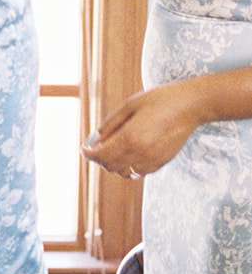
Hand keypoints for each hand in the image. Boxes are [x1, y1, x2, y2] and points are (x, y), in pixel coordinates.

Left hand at [82, 81, 203, 178]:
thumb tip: (96, 139)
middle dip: (100, 159)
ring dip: (114, 165)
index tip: (84, 149)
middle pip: (110, 166)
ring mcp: (153, 160)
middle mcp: (141, 153)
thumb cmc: (159, 100)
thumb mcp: (129, 105)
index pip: (101, 155)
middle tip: (97, 147)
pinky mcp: (162, 163)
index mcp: (130, 137)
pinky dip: (129, 167)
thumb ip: (111, 124)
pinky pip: (139, 172)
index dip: (89, 154)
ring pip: (124, 173)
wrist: (191, 106)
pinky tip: (130, 154)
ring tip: (112, 151)